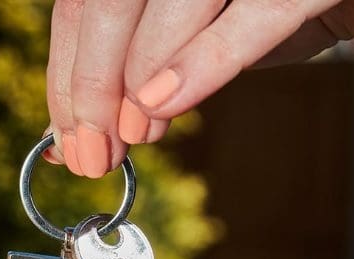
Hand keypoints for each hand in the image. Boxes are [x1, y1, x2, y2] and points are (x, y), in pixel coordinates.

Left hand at [43, 0, 353, 176]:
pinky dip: (206, 61)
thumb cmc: (284, 9)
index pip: (87, 1)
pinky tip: (167, 104)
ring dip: (140, 75)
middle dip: (92, 80)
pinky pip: (258, 13)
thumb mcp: (198, 43)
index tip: (70, 136)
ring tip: (132, 134)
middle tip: (93, 149)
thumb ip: (138, 77)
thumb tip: (75, 135)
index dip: (69, 70)